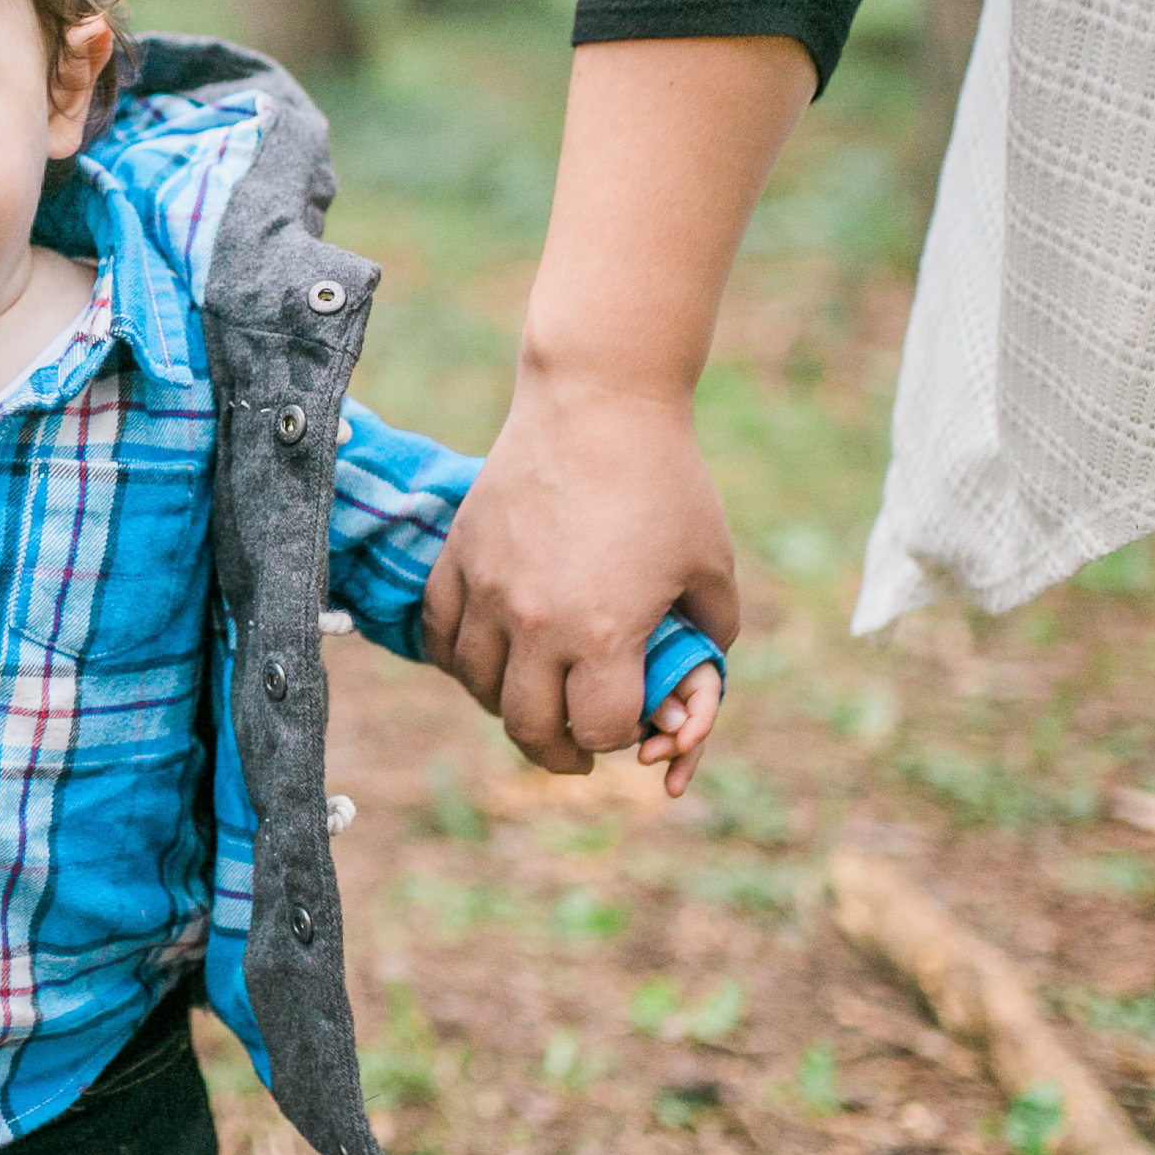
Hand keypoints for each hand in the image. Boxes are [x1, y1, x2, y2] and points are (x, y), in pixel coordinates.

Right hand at [419, 376, 741, 774]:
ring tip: (533, 699)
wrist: (598, 401)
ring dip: (508, 706)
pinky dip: (462, 658)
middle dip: (559, 752)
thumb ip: (711, 636)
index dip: (619, 738)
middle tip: (576, 752)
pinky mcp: (457, 558)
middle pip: (528, 727)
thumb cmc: (666, 481)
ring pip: (478, 688)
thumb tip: (695, 680)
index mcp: (604, 633)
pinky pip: (441, 636)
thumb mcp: (714, 566)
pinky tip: (488, 656)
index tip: (629, 722)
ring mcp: (487, 591)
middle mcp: (535, 623)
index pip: (597, 730)